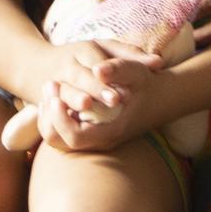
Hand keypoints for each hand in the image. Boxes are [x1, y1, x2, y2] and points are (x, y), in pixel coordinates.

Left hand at [34, 39, 161, 152]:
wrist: (162, 98)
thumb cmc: (148, 84)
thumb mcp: (137, 72)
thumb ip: (118, 69)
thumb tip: (97, 70)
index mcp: (111, 131)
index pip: (75, 138)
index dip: (60, 119)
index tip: (56, 95)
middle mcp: (100, 140)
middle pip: (59, 142)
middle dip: (48, 115)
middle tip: (50, 84)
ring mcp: (94, 138)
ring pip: (57, 139)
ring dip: (48, 116)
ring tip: (51, 88)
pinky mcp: (90, 132)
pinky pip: (62, 132)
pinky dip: (54, 117)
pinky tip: (57, 94)